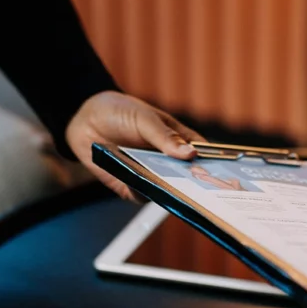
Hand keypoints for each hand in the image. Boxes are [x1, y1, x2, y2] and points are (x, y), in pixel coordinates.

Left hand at [66, 91, 204, 200]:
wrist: (83, 120)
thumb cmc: (119, 111)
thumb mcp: (144, 118)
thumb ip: (166, 137)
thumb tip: (191, 154)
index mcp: (178, 141)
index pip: (203, 156)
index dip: (214, 165)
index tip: (223, 174)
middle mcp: (167, 161)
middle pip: (188, 179)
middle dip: (194, 185)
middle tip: (200, 189)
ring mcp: (150, 174)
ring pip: (167, 191)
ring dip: (168, 191)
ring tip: (170, 189)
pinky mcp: (131, 186)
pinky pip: (141, 196)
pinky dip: (141, 193)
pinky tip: (139, 185)